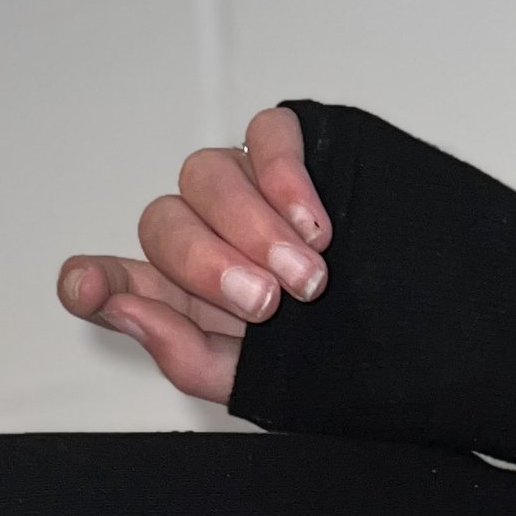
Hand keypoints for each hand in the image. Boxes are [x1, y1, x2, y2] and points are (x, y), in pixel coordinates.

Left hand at [57, 105, 328, 407]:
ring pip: (207, 176)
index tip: (91, 290)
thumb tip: (126, 312)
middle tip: (265, 303)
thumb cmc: (335, 361)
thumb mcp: (253, 381)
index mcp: (181, 301)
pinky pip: (266, 135)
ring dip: (253, 227)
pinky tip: (312, 222)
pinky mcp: (292, 152)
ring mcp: (246, 192)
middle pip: (162, 224)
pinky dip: (284, 175)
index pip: (110, 279)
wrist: (424, 340)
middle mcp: (204, 238)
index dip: (92, 280)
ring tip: (306, 274)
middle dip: (208, 264)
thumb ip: (186, 356)